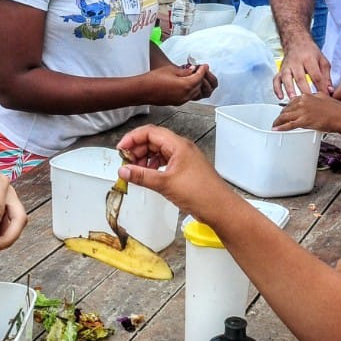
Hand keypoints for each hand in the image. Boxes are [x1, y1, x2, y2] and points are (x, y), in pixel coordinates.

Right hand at [116, 124, 236, 218]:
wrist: (220, 208)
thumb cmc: (200, 193)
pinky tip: (148, 176)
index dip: (132, 138)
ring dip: (144, 159)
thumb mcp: (165, 184)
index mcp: (178, 145)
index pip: (150, 132)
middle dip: (137, 149)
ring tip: (135, 171)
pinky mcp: (185, 169)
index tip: (120, 150)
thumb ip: (141, 176)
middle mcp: (181, 148)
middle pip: (153, 140)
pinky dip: (153, 166)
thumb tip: (123, 171)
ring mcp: (184, 159)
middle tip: (126, 163)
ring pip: (158, 151)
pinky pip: (164, 162)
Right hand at [144, 61, 218, 104]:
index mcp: (185, 85)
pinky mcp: (176, 102)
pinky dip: (190, 90)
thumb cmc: (153, 80)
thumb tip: (192, 71)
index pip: (199, 77)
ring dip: (196, 85)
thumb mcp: (171, 70)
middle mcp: (185, 95)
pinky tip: (186, 85)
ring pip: (195, 93)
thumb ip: (184, 71)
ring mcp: (181, 100)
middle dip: (201, 77)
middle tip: (200, 70)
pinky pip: (188, 97)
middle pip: (199, 85)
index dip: (203, 70)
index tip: (204, 66)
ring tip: (194, 77)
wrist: (143, 90)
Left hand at [273, 93, 340, 140]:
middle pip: (286, 109)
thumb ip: (314, 98)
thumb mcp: (323, 98)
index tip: (284, 112)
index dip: (286, 108)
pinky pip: (289, 124)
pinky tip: (276, 129)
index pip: (292, 101)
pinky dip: (281, 127)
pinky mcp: (304, 121)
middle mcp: (303, 102)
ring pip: (285, 116)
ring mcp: (303, 111)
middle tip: (277, 120)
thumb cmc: (337, 110)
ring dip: (278, 122)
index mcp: (307, 96)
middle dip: (281, 115)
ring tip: (274, 126)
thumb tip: (310, 101)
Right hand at [274, 38, 330, 100]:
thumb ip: (326, 76)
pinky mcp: (280, 70)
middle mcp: (296, 62)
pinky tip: (281, 97)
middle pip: (300, 78)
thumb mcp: (323, 61)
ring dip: (289, 89)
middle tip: (310, 101)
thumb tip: (330, 91)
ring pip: (286, 78)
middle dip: (305, 90)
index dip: (321, 87)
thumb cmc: (311, 53)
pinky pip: (276, 80)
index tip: (325, 97)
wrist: (297, 42)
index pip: (316, 75)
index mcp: (309, 59)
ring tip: (294, 100)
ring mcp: (287, 67)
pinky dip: (277, 89)